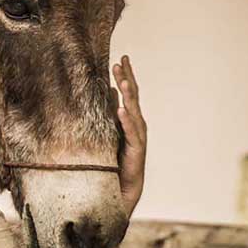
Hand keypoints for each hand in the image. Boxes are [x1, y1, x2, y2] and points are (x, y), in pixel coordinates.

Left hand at [113, 55, 145, 215]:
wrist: (120, 189)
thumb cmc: (114, 161)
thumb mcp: (111, 132)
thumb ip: (112, 113)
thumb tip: (110, 92)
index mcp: (130, 120)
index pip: (129, 93)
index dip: (126, 76)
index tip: (121, 58)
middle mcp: (136, 126)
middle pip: (133, 98)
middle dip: (128, 79)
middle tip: (121, 61)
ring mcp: (138, 138)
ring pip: (134, 112)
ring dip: (129, 96)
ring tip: (123, 80)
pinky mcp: (135, 151)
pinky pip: (131, 133)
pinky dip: (126, 121)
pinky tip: (121, 110)